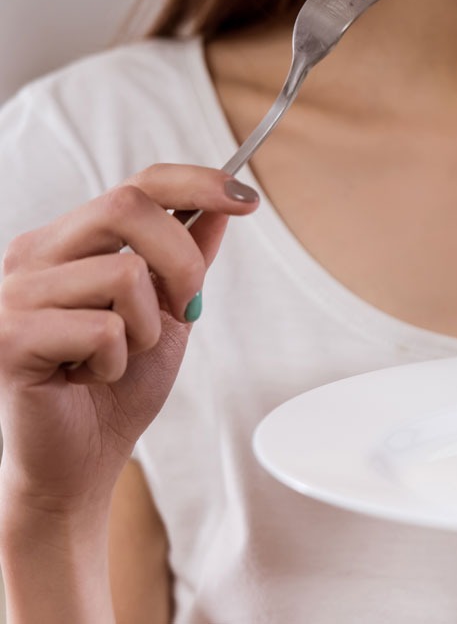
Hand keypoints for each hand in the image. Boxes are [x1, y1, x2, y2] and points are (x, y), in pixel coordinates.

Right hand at [0, 165, 258, 515]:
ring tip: (114, 359)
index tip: (245, 198)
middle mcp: (33, 254)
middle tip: (181, 309)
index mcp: (69, 243)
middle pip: (128, 207)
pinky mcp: (8, 336)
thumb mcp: (167, 315)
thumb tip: (220, 205)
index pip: (136, 185)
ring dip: (143, 329)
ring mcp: (14, 292)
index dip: (195, 183)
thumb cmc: (116, 390)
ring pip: (123, 276)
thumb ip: (187, 259)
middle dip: (181, 262)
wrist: (79, 462)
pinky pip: (102, 329)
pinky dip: (116, 363)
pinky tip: (87, 379)